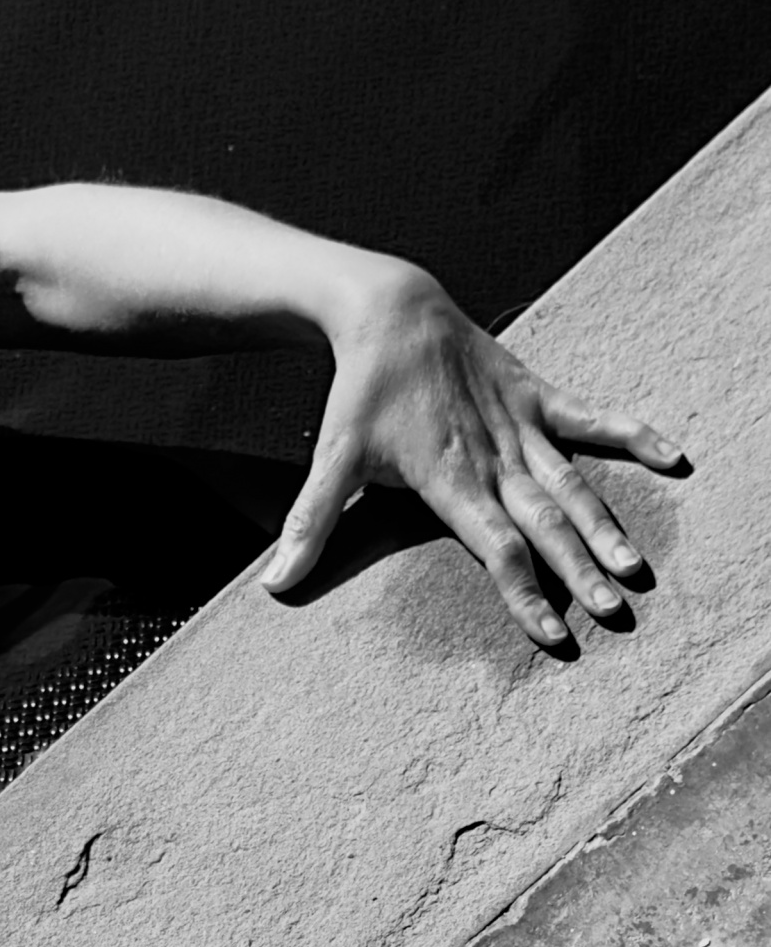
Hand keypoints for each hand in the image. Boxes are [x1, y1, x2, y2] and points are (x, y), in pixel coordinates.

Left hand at [262, 271, 683, 644]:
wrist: (391, 313)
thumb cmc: (360, 393)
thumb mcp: (331, 458)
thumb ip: (311, 525)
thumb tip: (274, 586)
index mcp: (448, 479)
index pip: (492, 547)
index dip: (522, 592)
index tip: (550, 634)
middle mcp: (492, 457)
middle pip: (543, 523)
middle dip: (579, 572)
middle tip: (614, 614)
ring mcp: (520, 425)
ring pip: (572, 483)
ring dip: (604, 526)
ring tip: (636, 566)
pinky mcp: (536, 395)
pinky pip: (591, 418)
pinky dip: (631, 434)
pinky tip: (673, 458)